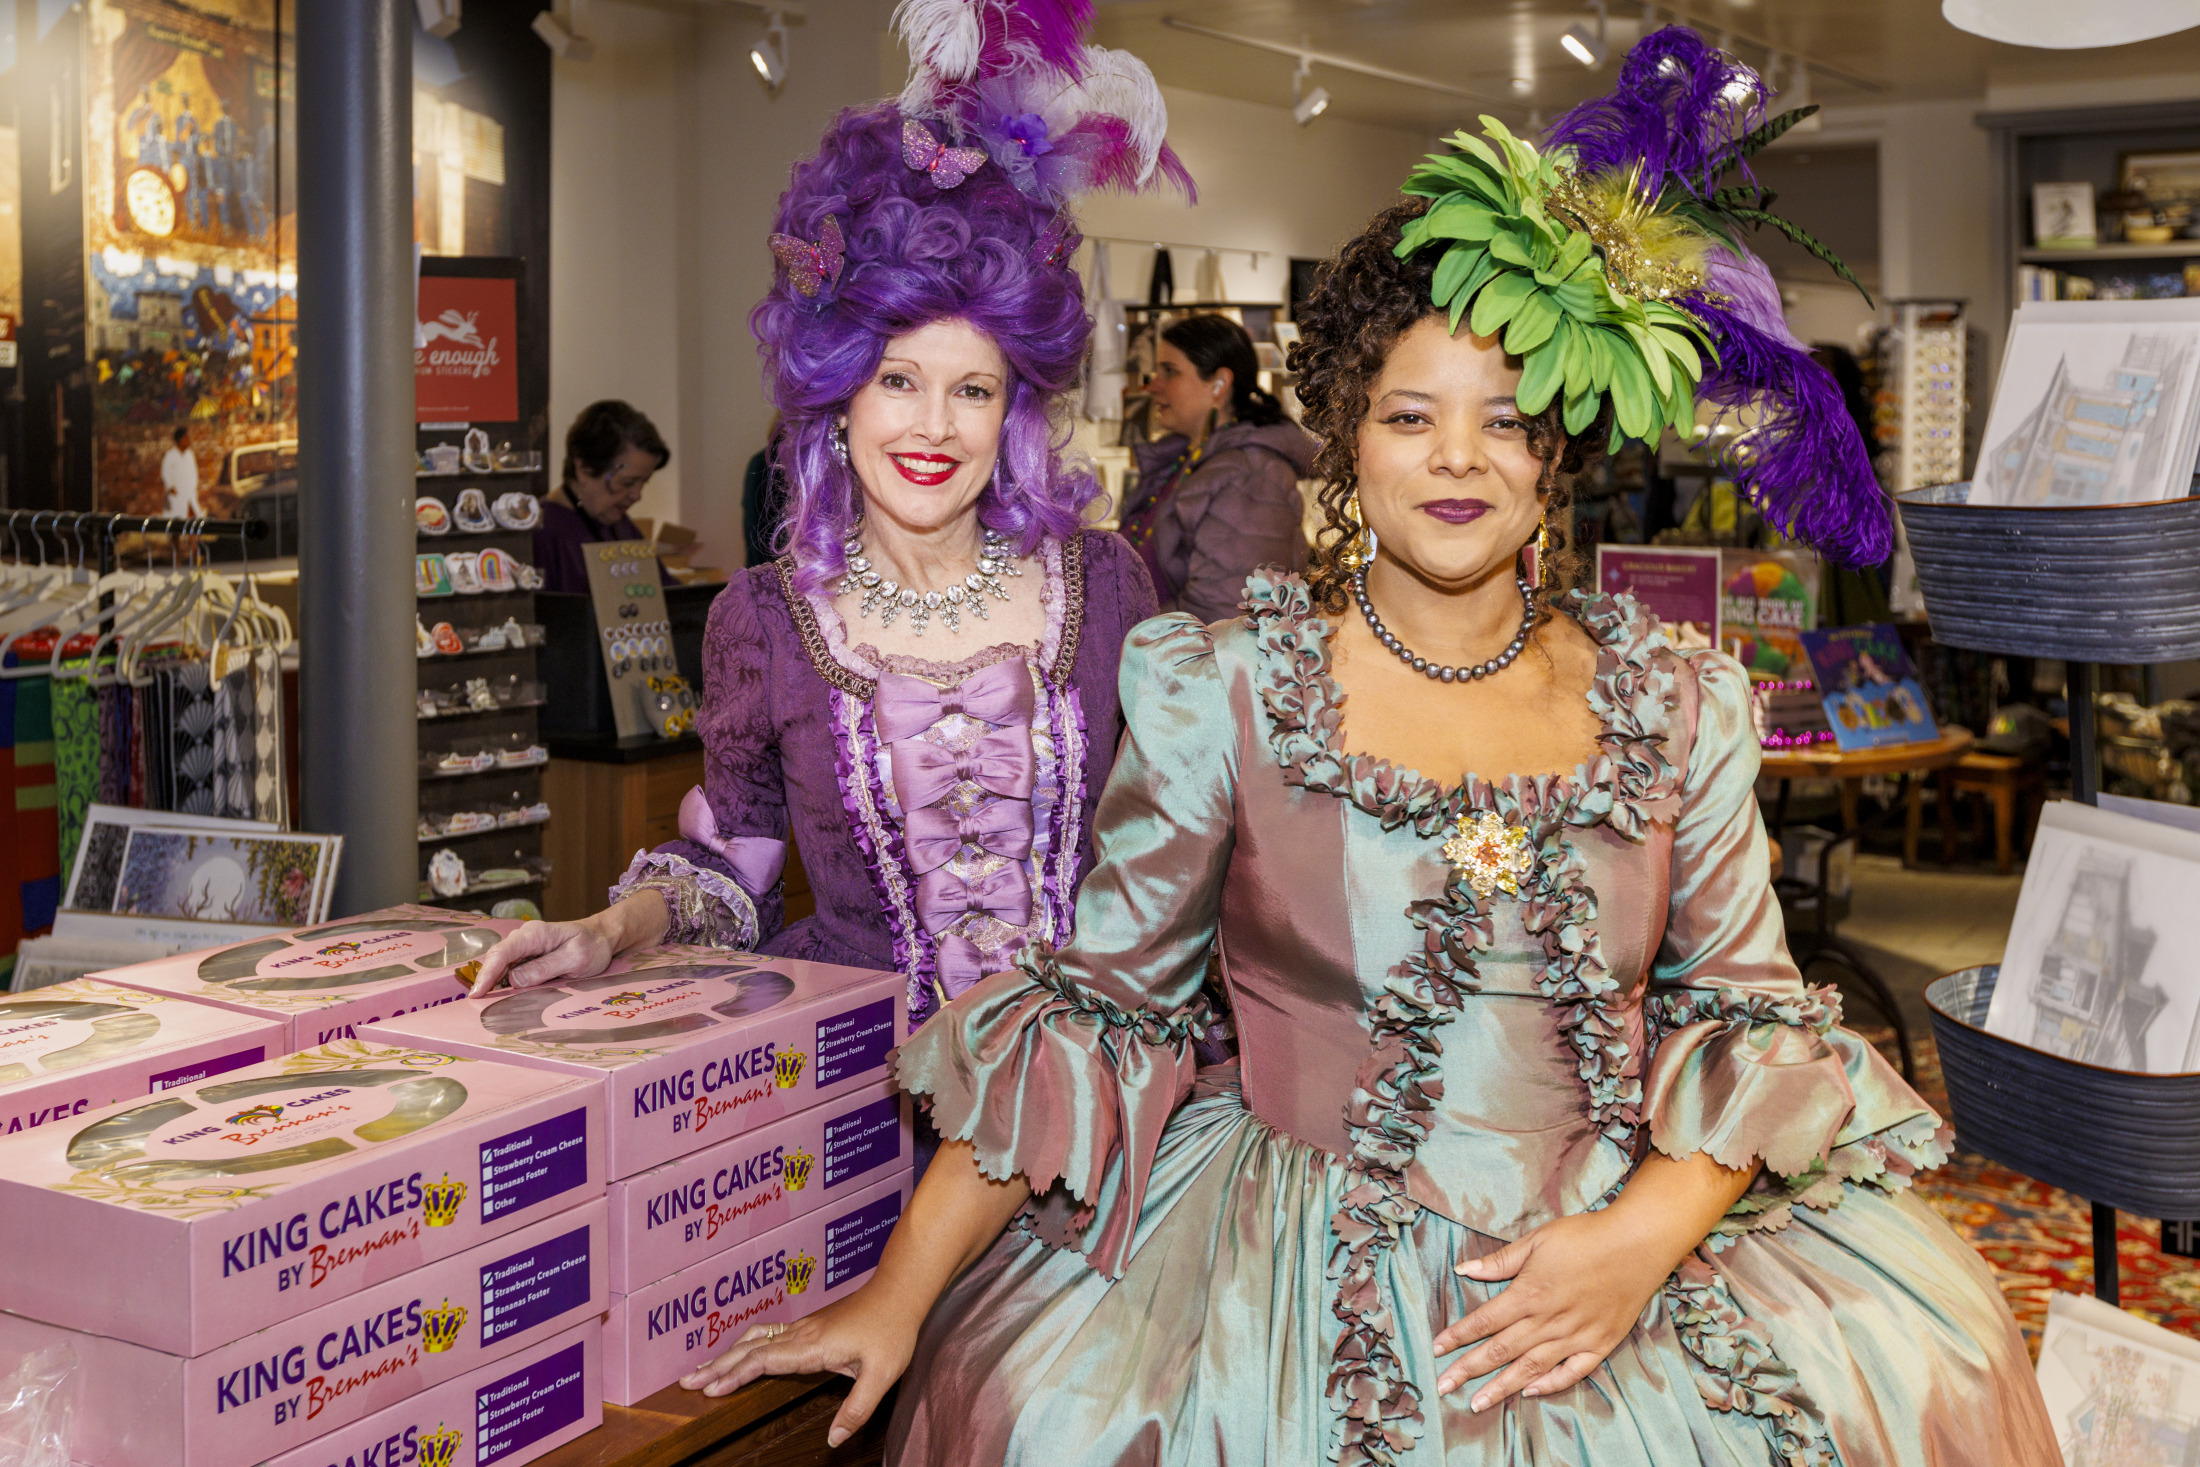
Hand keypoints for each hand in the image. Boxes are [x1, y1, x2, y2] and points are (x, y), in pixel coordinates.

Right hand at [466, 891, 668, 996]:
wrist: (601, 937)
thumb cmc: (592, 947)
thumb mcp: (574, 959)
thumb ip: (544, 968)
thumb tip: (514, 979)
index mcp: (535, 934)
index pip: (503, 953)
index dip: (487, 974)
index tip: (477, 994)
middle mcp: (524, 936)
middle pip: (496, 958)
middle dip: (484, 980)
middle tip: (477, 1005)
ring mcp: (524, 945)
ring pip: (500, 964)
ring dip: (492, 982)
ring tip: (485, 1004)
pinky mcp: (526, 955)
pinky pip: (509, 968)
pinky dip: (502, 981)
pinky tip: (499, 995)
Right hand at [679, 1285, 916, 1448]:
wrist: (900, 1291)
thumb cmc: (893, 1328)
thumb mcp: (883, 1373)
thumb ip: (857, 1408)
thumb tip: (833, 1439)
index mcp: (813, 1346)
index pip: (764, 1360)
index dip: (736, 1375)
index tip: (711, 1389)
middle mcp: (802, 1334)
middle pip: (749, 1348)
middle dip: (717, 1365)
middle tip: (688, 1382)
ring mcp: (804, 1327)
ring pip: (755, 1339)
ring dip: (726, 1354)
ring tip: (701, 1368)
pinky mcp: (809, 1326)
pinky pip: (768, 1335)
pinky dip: (744, 1345)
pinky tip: (738, 1352)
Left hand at [1433, 1209, 1682, 1412]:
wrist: (1637, 1244)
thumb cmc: (1585, 1237)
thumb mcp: (1537, 1241)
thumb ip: (1500, 1261)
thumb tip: (1464, 1269)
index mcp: (1529, 1293)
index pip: (1484, 1321)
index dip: (1458, 1336)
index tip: (1436, 1349)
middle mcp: (1548, 1320)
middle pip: (1500, 1350)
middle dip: (1468, 1369)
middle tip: (1443, 1386)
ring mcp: (1574, 1336)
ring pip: (1530, 1368)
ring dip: (1500, 1386)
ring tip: (1477, 1403)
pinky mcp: (1599, 1344)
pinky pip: (1571, 1372)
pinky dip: (1550, 1384)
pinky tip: (1530, 1393)